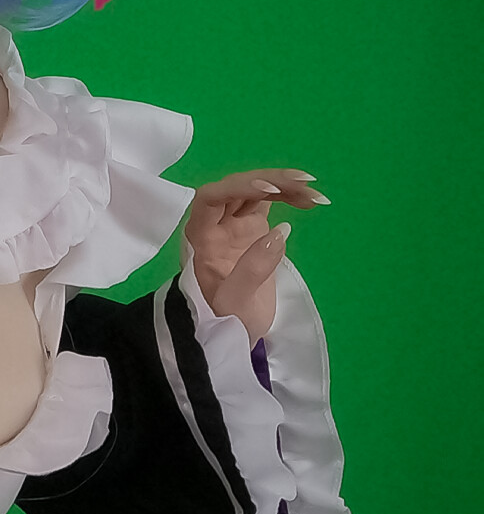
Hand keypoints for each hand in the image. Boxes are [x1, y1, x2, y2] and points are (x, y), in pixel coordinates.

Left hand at [184, 170, 328, 344]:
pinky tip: (310, 200)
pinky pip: (267, 202)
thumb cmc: (223, 320)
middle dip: (270, 181)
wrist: (227, 332)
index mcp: (199, 238)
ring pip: (254, 192)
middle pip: (236, 188)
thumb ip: (252, 270)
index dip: (238, 188)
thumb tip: (279, 232)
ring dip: (283, 186)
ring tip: (315, 195)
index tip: (271, 191)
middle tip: (305, 186)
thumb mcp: (235, 303)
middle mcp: (212, 224)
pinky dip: (287, 197)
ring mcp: (231, 224)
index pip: (211, 198)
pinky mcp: (250, 228)